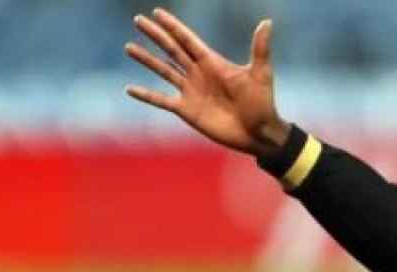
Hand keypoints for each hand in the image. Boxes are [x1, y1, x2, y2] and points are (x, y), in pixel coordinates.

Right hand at [124, 8, 289, 156]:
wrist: (259, 133)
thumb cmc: (263, 104)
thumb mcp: (261, 73)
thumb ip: (260, 48)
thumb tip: (267, 22)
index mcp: (213, 62)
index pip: (188, 39)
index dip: (173, 26)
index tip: (157, 12)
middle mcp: (199, 74)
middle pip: (172, 49)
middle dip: (155, 35)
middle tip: (138, 20)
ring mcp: (191, 91)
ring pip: (163, 70)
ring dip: (147, 59)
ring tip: (129, 47)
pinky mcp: (187, 110)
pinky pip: (162, 100)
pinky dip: (146, 95)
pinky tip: (130, 89)